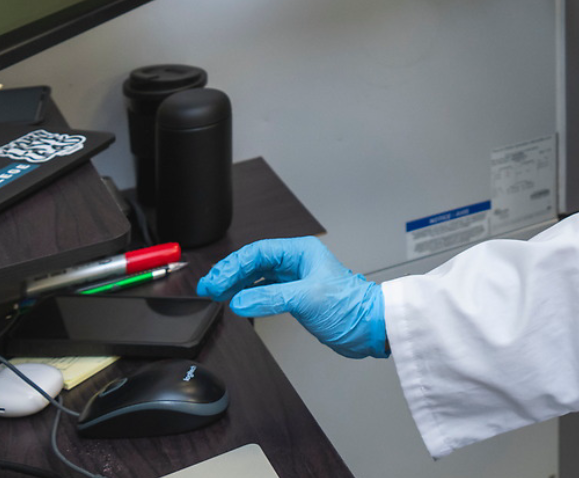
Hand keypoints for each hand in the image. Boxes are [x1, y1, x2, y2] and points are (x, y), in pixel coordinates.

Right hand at [196, 237, 387, 358]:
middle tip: (208, 286)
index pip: (259, 252)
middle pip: (255, 262)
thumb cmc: (350, 306)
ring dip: (237, 284)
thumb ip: (270, 298)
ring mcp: (297, 279)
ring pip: (258, 276)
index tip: (215, 281)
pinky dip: (249, 295)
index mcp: (301, 252)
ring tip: (216, 293)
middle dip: (230, 273)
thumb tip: (239, 301)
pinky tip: (238, 302)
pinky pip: (266, 291)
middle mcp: (298, 262)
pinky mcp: (297, 297)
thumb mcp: (306, 298)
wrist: (370, 326)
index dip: (233, 266)